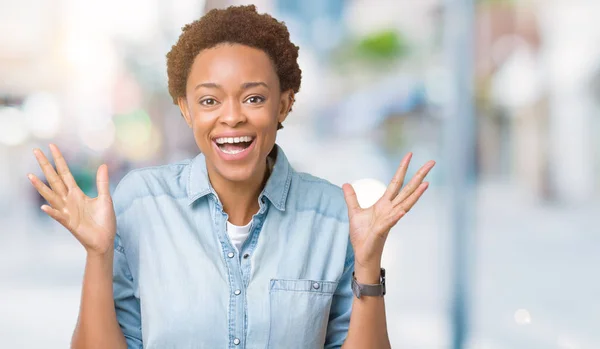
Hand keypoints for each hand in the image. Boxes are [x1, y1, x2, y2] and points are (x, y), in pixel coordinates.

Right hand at [28, 144, 115, 255]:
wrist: (105, 240)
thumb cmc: (104, 221)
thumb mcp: (105, 198)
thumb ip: (102, 182)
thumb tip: (102, 165)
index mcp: (76, 193)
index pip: (65, 173)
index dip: (59, 160)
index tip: (52, 146)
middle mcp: (68, 200)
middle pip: (54, 180)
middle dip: (46, 166)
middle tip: (35, 151)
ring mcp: (67, 211)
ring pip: (51, 197)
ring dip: (41, 187)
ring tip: (30, 176)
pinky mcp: (70, 223)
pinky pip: (59, 217)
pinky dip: (52, 212)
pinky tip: (44, 207)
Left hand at [342, 153, 434, 274]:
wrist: (362, 253)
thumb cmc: (362, 235)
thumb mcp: (354, 212)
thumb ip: (352, 198)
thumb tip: (346, 184)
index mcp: (384, 204)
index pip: (396, 182)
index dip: (403, 168)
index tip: (410, 154)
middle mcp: (391, 210)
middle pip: (407, 190)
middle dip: (419, 176)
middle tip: (432, 162)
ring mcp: (389, 220)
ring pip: (405, 204)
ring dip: (416, 194)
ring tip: (426, 183)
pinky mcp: (382, 230)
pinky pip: (391, 221)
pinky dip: (397, 215)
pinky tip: (403, 209)